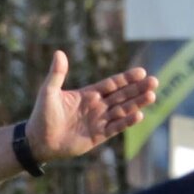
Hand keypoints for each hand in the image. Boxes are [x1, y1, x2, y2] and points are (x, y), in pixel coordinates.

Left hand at [24, 52, 157, 164]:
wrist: (38, 141)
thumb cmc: (42, 115)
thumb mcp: (48, 92)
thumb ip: (57, 74)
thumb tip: (59, 52)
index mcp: (88, 94)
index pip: (112, 84)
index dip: (126, 78)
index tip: (141, 72)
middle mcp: (96, 107)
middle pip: (122, 96)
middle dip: (138, 89)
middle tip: (154, 81)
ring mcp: (98, 121)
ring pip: (122, 111)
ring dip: (136, 104)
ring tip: (152, 96)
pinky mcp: (97, 136)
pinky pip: (115, 127)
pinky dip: (127, 122)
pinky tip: (139, 115)